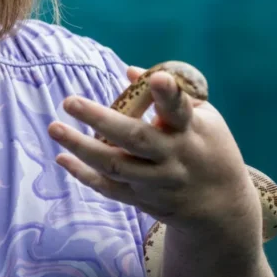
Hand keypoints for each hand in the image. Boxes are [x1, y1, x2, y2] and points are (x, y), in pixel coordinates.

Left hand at [48, 66, 259, 237]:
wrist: (222, 207)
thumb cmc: (209, 147)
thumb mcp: (204, 117)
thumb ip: (169, 94)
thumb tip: (130, 70)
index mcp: (191, 130)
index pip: (180, 110)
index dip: (170, 94)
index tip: (159, 78)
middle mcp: (173, 157)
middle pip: (135, 139)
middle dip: (101, 119)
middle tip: (70, 101)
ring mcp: (156, 181)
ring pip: (115, 166)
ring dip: (81, 147)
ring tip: (54, 128)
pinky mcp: (143, 199)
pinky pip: (109, 188)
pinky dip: (83, 174)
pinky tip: (62, 157)